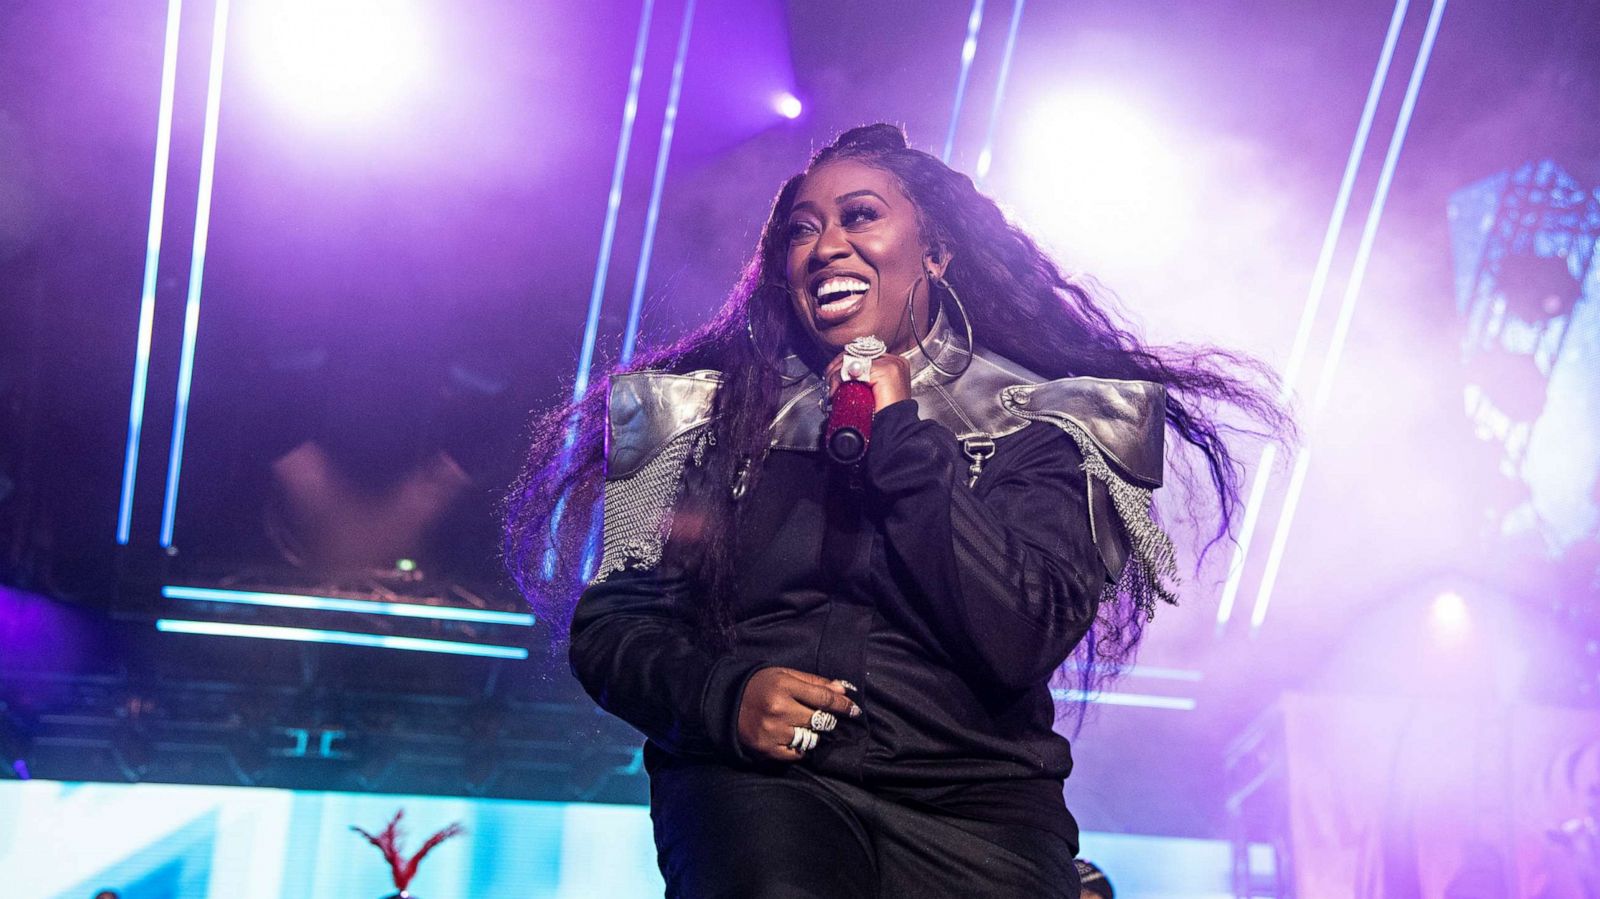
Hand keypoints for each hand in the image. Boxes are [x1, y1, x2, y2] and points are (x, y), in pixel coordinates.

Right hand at [737, 667, 859, 761]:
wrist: (726, 703)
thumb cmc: (760, 686)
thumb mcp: (784, 675)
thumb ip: (814, 682)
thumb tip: (843, 689)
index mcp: (784, 687)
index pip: (824, 698)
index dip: (843, 705)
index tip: (855, 710)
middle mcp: (779, 709)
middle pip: (820, 720)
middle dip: (827, 720)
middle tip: (824, 718)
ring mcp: (773, 731)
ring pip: (811, 739)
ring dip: (813, 734)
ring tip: (801, 726)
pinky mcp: (767, 749)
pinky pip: (797, 754)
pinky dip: (800, 747)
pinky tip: (792, 737)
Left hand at [825, 350, 911, 412]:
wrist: (894, 433)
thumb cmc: (882, 418)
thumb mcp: (869, 393)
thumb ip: (860, 378)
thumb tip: (842, 371)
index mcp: (893, 366)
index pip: (862, 354)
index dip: (844, 363)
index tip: (832, 377)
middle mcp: (894, 362)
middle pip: (857, 353)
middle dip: (838, 367)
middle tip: (829, 383)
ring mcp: (893, 364)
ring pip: (854, 359)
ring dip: (837, 374)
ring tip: (833, 389)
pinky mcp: (888, 370)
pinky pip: (856, 367)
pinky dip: (841, 378)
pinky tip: (838, 389)